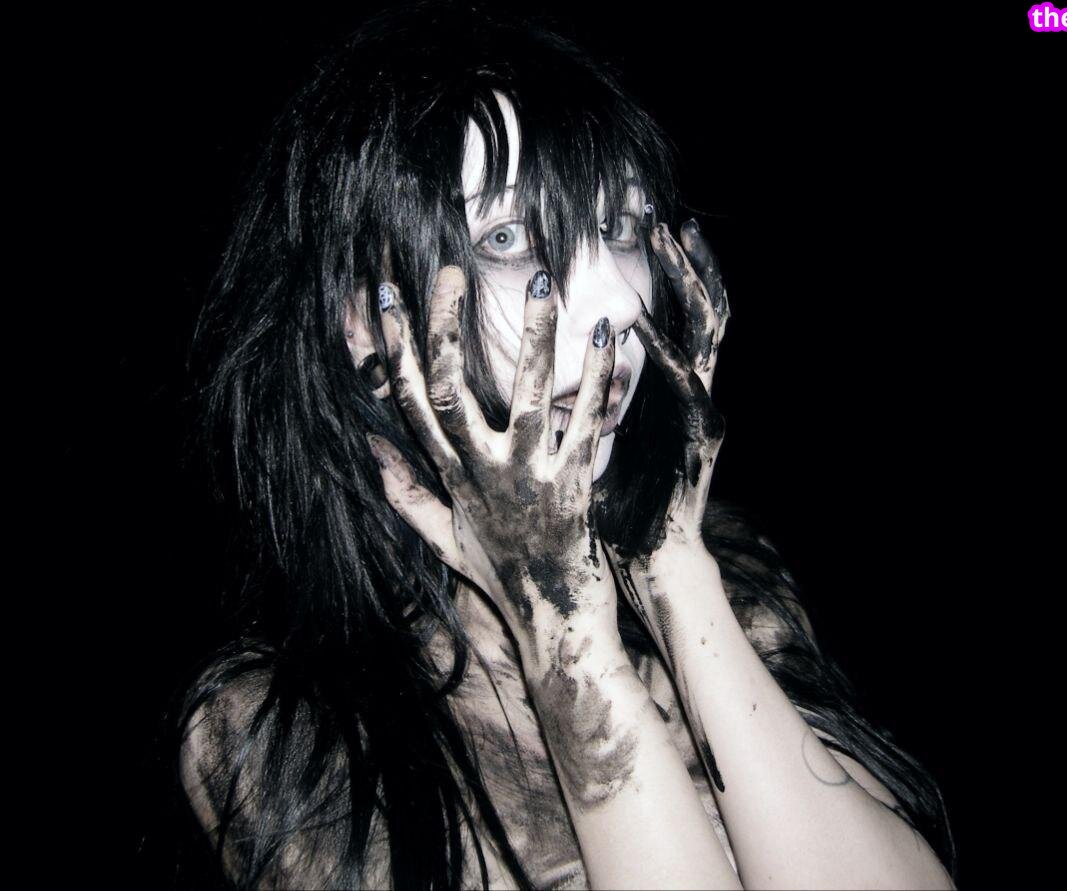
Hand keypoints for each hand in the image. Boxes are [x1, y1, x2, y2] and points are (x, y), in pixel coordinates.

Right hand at [366, 266, 619, 658]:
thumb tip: (371, 451)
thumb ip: (407, 495)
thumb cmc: (501, 577)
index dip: (393, 350)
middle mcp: (483, 474)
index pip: (409, 405)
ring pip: (527, 398)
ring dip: (533, 336)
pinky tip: (608, 333)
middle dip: (443, 329)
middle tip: (450, 272)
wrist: (556, 625)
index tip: (385, 295)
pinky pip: (587, 424)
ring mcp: (530, 479)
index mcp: (451, 479)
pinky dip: (598, 377)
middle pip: (450, 394)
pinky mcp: (577, 486)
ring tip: (542, 280)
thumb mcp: (444, 540)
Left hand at [600, 217, 729, 562]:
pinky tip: (637, 322)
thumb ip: (588, 390)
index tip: (652, 222)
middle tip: (664, 216)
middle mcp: (697, 389)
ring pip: (710, 331)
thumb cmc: (621, 497)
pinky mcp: (700, 438)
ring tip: (668, 242)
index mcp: (676, 385)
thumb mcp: (601, 429)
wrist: (652, 556)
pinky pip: (685, 385)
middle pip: (708, 308)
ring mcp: (704, 410)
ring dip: (688, 283)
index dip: (677, 266)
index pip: (687, 311)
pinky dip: (663, 350)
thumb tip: (549, 362)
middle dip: (689, 260)